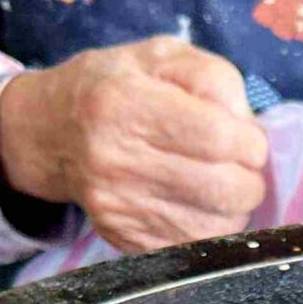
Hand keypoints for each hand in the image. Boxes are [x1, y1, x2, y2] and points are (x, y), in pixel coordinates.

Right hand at [0, 38, 268, 253]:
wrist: (51, 133)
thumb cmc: (117, 87)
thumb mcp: (162, 56)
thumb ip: (213, 77)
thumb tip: (246, 125)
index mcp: (126, 104)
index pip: (220, 138)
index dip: (251, 142)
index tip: (249, 139)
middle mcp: (116, 159)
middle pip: (225, 190)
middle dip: (250, 177)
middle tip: (240, 165)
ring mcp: (118, 206)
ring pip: (216, 227)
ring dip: (233, 207)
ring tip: (217, 182)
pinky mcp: (123, 239)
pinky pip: (193, 247)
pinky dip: (209, 228)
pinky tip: (196, 204)